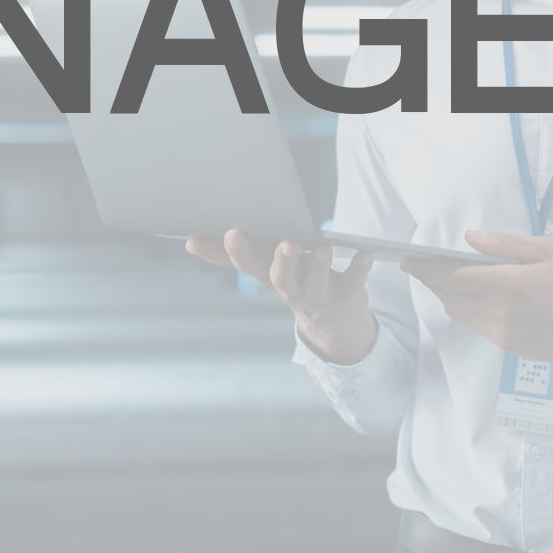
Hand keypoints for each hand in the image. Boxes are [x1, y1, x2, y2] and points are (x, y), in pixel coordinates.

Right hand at [184, 229, 377, 363]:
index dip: (239, 251)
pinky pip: (355, 282)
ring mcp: (319, 296)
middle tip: (285, 242)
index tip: (231, 230)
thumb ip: (228, 255)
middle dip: (282, 261)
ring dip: (319, 264)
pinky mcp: (347, 296)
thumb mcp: (263, 268)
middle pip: (282, 278)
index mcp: (269, 278)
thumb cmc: (293, 281)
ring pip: (317, 282)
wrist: (332, 322)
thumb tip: (188, 240)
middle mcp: (292, 290)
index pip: (249, 266)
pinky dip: (360, 267)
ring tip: (322, 246)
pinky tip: (364, 252)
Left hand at [402, 230, 552, 381]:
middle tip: (418, 267)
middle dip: (431, 281)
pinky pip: (476, 326)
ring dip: (445, 296)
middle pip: (450, 296)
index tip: (409, 259)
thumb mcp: (546, 251)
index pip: (454, 276)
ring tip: (439, 280)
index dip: (427, 268)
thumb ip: (505, 245)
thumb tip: (468, 239)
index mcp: (509, 285)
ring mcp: (502, 334)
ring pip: (460, 313)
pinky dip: (465, 310)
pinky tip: (467, 298)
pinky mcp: (508, 348)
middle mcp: (499, 313)